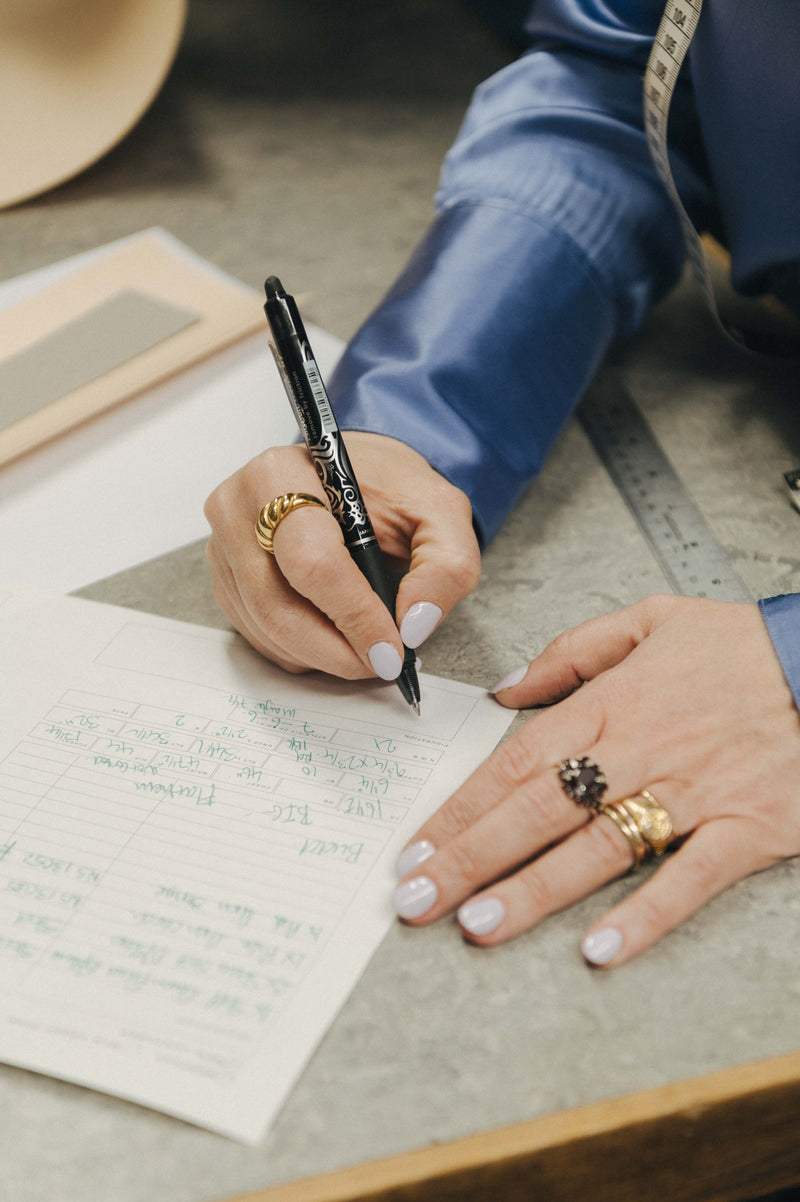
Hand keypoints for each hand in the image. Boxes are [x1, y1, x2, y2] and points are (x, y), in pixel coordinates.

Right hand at [204, 432, 479, 678]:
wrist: (352, 477)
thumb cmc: (389, 488)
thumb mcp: (440, 512)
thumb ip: (444, 566)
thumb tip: (414, 626)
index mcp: (282, 473)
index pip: (312, 562)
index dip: (354, 616)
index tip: (391, 651)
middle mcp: (237, 509)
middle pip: (278, 607)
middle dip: (337, 650)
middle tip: (383, 664)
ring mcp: (224, 549)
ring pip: (267, 631)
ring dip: (323, 657)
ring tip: (367, 649)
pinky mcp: (225, 581)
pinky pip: (259, 637)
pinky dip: (304, 652)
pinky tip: (336, 636)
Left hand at [393, 595, 799, 966]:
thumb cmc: (738, 645)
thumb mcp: (650, 619)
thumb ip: (570, 651)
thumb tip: (506, 689)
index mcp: (610, 704)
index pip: (517, 762)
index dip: (462, 808)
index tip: (417, 845)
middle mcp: (640, 751)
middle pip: (538, 811)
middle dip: (470, 858)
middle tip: (416, 900)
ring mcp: (693, 793)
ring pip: (599, 848)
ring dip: (533, 891)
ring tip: (477, 926)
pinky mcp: (746, 828)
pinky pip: (690, 879)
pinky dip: (646, 915)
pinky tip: (599, 949)